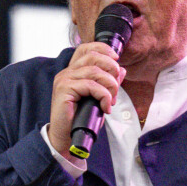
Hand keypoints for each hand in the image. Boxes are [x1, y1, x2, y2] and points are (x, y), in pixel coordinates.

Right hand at [48, 42, 125, 159]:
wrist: (65, 136)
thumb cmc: (81, 118)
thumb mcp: (98, 97)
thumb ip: (108, 82)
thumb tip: (122, 70)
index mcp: (73, 71)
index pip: (85, 48)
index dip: (102, 49)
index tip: (116, 59)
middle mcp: (67, 72)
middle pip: (93, 57)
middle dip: (111, 68)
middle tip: (116, 85)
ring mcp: (64, 79)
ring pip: (94, 71)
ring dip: (109, 85)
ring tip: (112, 99)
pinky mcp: (64, 89)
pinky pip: (91, 86)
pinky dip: (104, 95)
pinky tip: (105, 106)